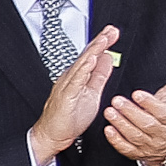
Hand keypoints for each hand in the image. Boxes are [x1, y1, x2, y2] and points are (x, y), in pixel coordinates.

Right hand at [28, 27, 119, 165]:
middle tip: (111, 30)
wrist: (53, 135)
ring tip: (103, 40)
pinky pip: (76, 81)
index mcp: (78, 77)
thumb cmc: (69, 118)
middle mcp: (71, 78)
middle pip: (87, 56)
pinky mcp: (65, 96)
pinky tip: (90, 61)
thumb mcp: (92, 93)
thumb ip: (99, 76)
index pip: (92, 57)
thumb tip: (107, 60)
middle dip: (100, 42)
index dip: (102, 44)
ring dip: (93, 52)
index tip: (113, 33)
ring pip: (81, 65)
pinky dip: (83, 69)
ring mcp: (67, 86)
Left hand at [102, 57, 165, 165]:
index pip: (162, 112)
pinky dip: (117, 141)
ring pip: (135, 136)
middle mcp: (160, 133)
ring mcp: (148, 144)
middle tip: (116, 100)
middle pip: (146, 124)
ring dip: (121, 124)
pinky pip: (127, 149)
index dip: (149, 103)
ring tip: (109, 111)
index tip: (137, 93)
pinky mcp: (137, 153)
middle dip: (130, 112)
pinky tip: (108, 129)